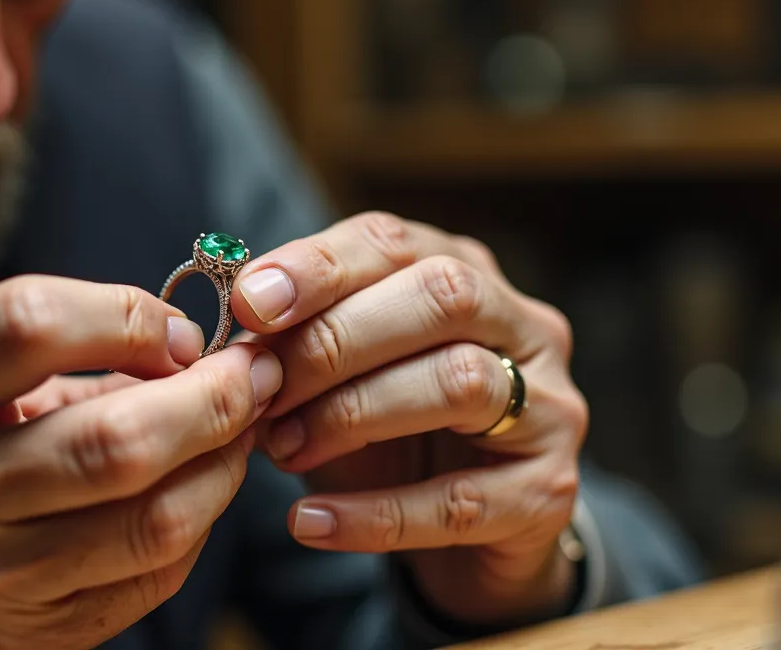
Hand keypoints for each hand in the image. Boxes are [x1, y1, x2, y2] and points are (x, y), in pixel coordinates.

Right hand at [0, 275, 283, 649]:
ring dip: (222, 467)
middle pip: (114, 440)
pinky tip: (200, 494)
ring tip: (240, 431)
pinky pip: (149, 581)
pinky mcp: (25, 642)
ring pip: (152, 523)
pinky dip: (196, 527)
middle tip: (255, 374)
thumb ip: (34, 358)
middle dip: (212, 400)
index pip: (30, 324)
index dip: (130, 317)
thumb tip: (182, 349)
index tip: (179, 330)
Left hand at [232, 212, 587, 627]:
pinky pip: (459, 502)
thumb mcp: (345, 377)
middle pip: (443, 295)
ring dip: (353, 413)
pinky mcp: (547, 494)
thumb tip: (232, 327)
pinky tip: (309, 522)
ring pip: (459, 383)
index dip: (320, 266)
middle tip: (261, 386)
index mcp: (468, 274)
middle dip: (337, 337)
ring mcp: (549, 408)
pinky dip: (374, 515)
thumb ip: (302, 341)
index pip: (396, 242)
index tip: (251, 303)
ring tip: (281, 449)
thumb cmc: (394, 436)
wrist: (473, 539)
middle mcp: (524, 326)